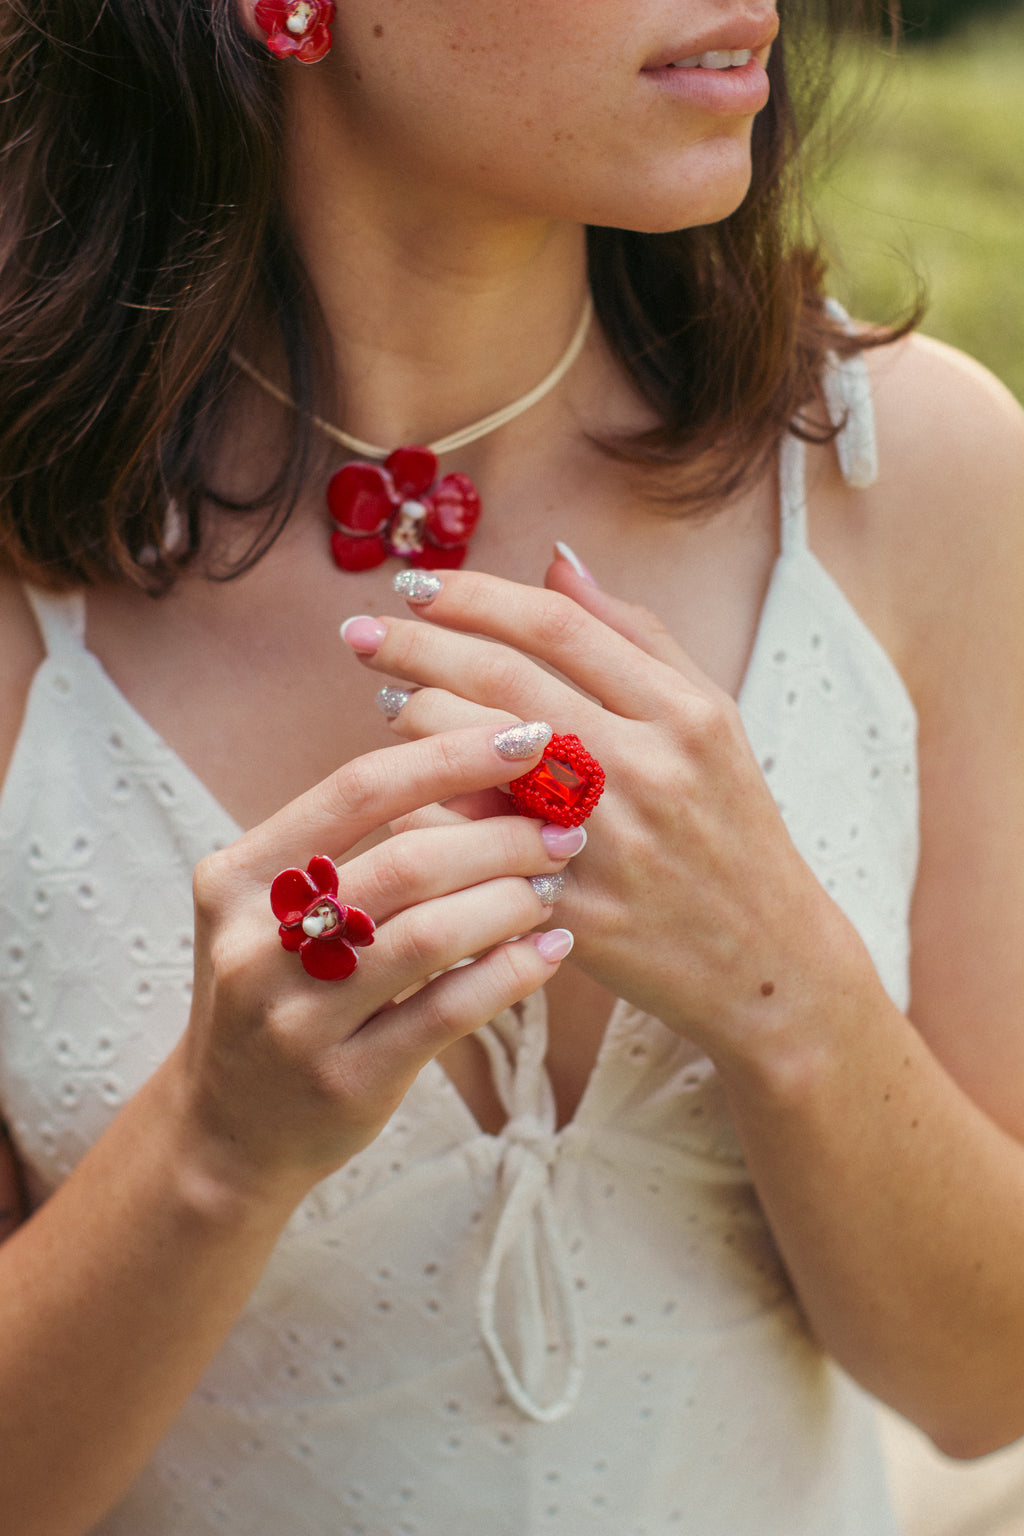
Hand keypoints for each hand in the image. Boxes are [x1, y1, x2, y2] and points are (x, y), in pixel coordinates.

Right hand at [173, 722, 576, 1209]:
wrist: (227, 1129)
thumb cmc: (278, 991)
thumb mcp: (279, 911)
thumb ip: (357, 848)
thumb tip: (485, 772)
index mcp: (237, 877)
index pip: (357, 790)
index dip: (450, 755)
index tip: (528, 737)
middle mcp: (256, 944)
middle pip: (405, 862)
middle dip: (501, 835)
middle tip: (562, 827)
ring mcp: (298, 1020)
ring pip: (431, 935)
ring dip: (512, 899)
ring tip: (556, 884)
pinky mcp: (347, 1081)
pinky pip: (449, 1011)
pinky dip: (512, 972)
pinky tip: (550, 951)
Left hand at [343, 558, 867, 1066]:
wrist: (767, 962)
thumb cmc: (732, 828)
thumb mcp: (712, 721)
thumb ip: (636, 637)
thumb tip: (555, 562)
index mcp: (684, 712)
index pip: (554, 627)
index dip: (473, 596)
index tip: (415, 585)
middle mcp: (648, 768)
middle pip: (504, 680)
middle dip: (414, 646)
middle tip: (360, 631)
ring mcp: (608, 843)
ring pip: (478, 757)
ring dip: (415, 719)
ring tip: (387, 701)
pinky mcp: (573, 907)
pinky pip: (473, 844)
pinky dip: (430, 809)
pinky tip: (406, 789)